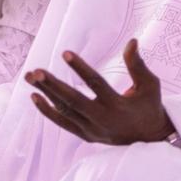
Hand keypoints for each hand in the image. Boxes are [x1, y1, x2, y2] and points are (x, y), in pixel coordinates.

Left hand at [25, 39, 173, 144]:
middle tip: (36, 71)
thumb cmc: (150, 106)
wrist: (150, 139)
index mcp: (118, 105)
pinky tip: (34, 96)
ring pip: (64, 111)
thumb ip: (137, 64)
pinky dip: (47, 111)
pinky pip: (62, 123)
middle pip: (73, 101)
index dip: (80, 68)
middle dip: (53, 86)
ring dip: (46, 93)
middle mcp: (102, 119)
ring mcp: (91, 129)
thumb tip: (131, 41)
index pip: (96, 84)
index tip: (65, 53)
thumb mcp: (150, 85)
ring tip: (30, 76)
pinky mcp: (85, 135)